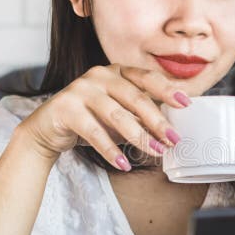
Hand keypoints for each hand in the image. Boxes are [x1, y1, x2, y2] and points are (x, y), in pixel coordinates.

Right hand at [17, 64, 190, 170]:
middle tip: (174, 139)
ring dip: (139, 137)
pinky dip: (111, 150)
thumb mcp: (119, 115)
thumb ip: (141, 116)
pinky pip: (94, 132)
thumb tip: (171, 131)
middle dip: (158, 121)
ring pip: (117, 115)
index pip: (147, 78)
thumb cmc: (91, 119)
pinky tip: (124, 164)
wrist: (47, 128)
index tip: (187, 103)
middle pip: (136, 98)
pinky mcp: (66, 107)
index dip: (168, 90)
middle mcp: (100, 75)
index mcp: (117, 71)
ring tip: (156, 152)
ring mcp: (82, 88)